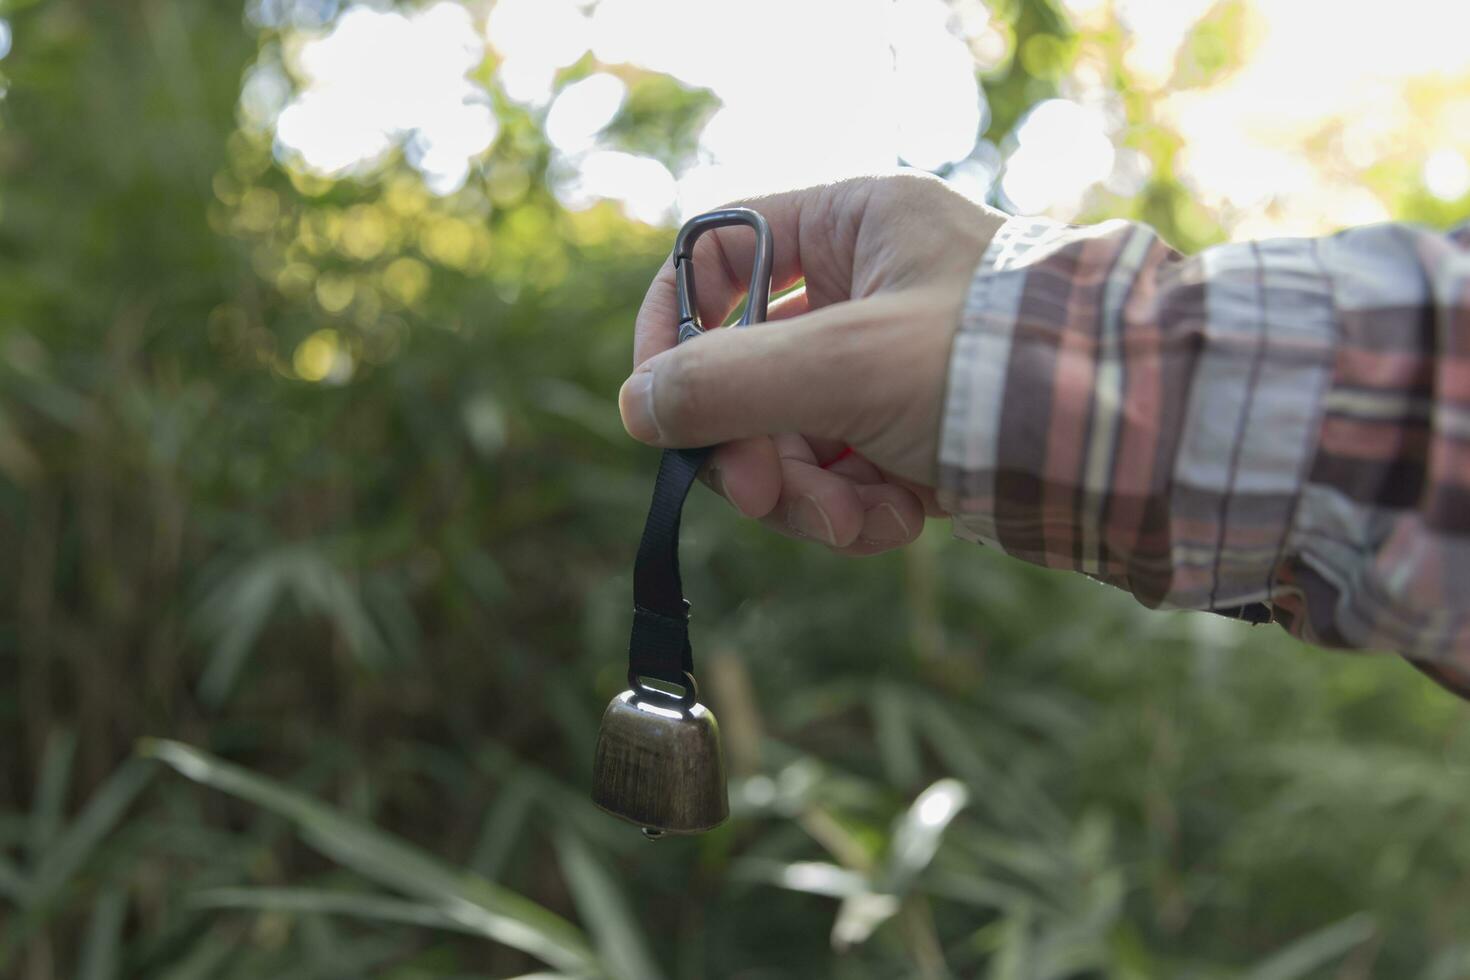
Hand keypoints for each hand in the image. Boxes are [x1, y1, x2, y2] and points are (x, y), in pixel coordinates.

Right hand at [619, 172, 1007, 554]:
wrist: (1136, 443)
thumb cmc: (999, 368)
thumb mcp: (846, 366)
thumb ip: (727, 382)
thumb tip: (637, 407)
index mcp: (852, 223)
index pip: (715, 255)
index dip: (672, 327)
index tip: (659, 404)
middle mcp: (866, 284)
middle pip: (745, 364)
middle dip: (750, 444)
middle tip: (760, 498)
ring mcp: (888, 361)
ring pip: (788, 433)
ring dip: (805, 493)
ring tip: (853, 524)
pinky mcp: (914, 427)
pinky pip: (842, 472)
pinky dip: (854, 509)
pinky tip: (897, 526)